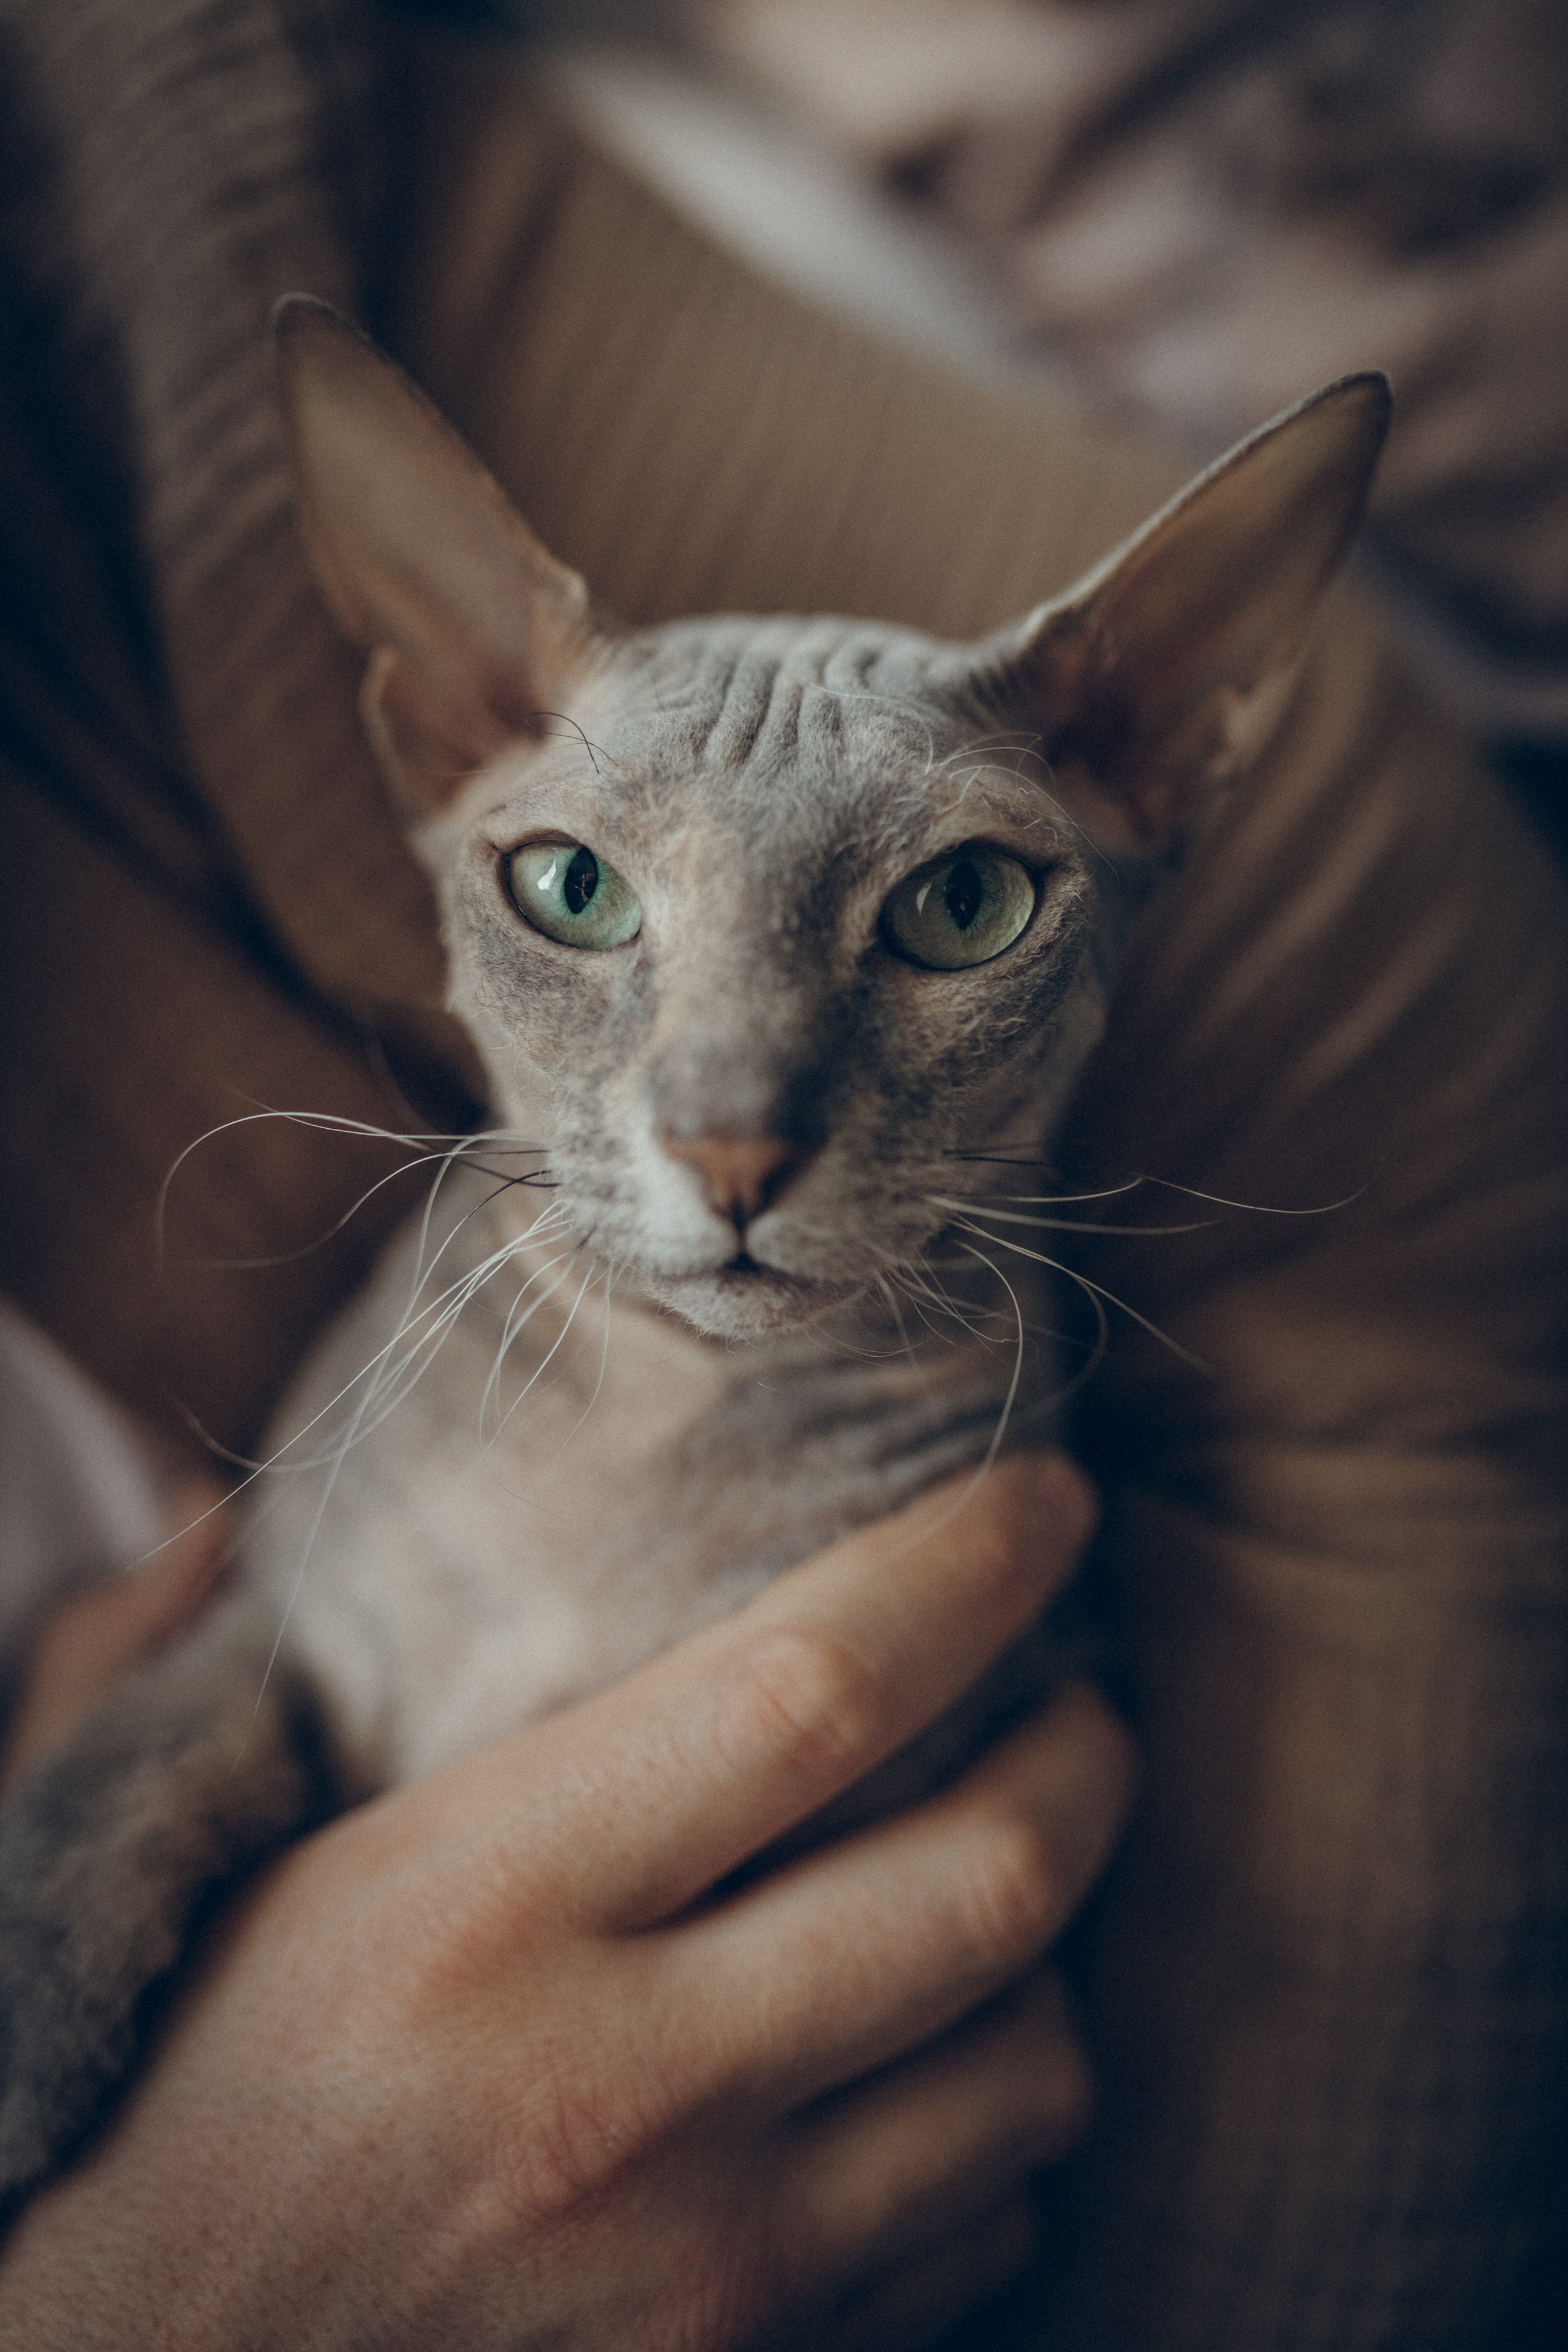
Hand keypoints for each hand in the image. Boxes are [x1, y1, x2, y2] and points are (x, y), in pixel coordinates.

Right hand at [0, 1452, 1134, 2351]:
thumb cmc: (154, 2121)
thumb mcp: (162, 1872)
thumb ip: (179, 1671)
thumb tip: (217, 1512)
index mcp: (482, 1904)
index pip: (809, 1688)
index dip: (968, 1570)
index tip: (1046, 1501)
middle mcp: (625, 2085)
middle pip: (988, 1876)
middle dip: (1090, 1758)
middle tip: (1086, 1697)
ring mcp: (714, 2266)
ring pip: (1029, 2066)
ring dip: (1052, 1957)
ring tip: (1006, 1889)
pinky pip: (984, 2229)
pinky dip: (991, 2133)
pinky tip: (928, 2076)